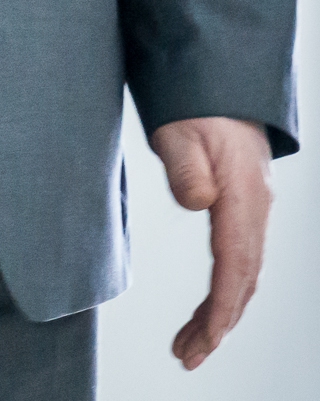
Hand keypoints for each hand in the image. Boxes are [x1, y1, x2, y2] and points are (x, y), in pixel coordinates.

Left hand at [149, 116, 273, 369]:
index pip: (235, 265)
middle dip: (218, 325)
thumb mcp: (179, 128)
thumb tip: (198, 203)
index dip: (221, 309)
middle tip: (187, 356)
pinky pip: (241, 258)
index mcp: (241, 196)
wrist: (221, 78)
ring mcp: (254, 209)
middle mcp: (255, 209)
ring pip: (244, 273)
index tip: (203, 341)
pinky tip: (212, 308)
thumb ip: (185, 166)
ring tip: (190, 344)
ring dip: (221, 313)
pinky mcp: (244, 206)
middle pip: (243, 280)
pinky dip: (227, 290)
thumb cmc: (196, 103)